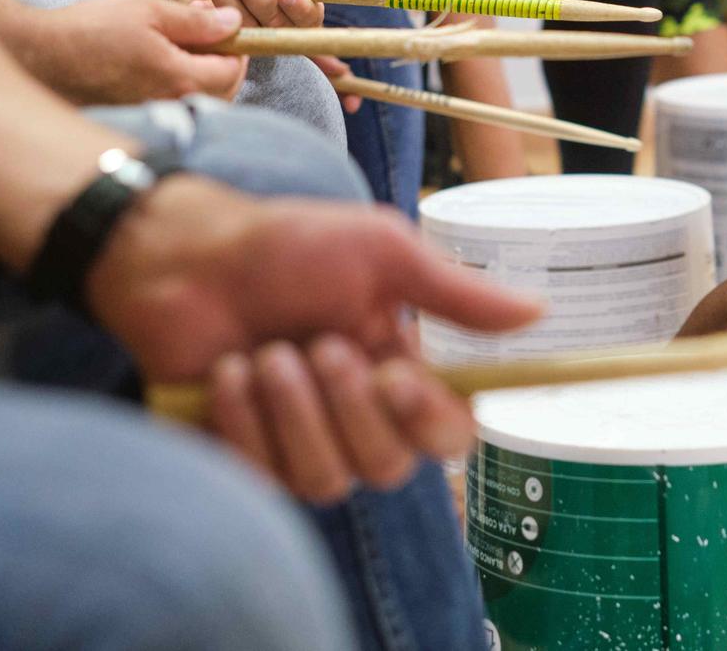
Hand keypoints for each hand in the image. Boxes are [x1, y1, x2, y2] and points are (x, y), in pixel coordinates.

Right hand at [19, 0, 248, 104]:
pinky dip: (179, 86)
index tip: (228, 28)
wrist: (39, 56)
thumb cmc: (90, 30)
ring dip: (203, 74)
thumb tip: (233, 23)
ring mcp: (153, 116)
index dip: (237, 47)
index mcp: (179, 80)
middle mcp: (171, 106)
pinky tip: (163, 62)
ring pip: (199, 100)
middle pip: (222, 91)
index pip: (233, 71)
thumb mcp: (148, 11)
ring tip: (184, 44)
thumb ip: (195, 21)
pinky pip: (173, 105)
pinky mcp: (137, 118)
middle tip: (211, 35)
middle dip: (224, 63)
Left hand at [87, 180, 543, 501]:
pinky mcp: (244, 460)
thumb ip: (456, 294)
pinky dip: (243, 421)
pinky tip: (226, 373)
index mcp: (400, 369)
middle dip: (349, 408)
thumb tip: (540, 311)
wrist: (186, 256)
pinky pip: (263, 480)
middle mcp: (356, 416)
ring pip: (327, 482)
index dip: (430, 419)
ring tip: (264, 355)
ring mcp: (300, 443)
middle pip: (390, 467)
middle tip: (318, 345)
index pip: (448, 432)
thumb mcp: (381, 251)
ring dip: (293, 414)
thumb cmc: (286, 244)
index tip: (399, 375)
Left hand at [190, 0, 322, 27]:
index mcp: (299, 3)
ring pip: (246, 23)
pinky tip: (198, 0)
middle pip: (276, 21)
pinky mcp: (225, 42)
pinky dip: (207, 10)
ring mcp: (251, 37)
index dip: (300, 7)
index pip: (310, 16)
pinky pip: (219, 32)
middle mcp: (279, 26)